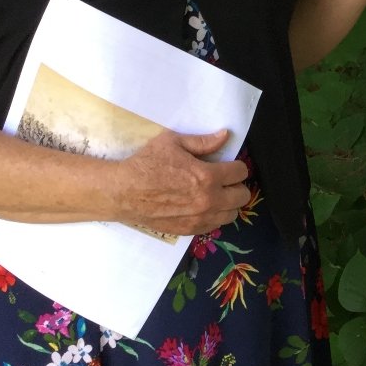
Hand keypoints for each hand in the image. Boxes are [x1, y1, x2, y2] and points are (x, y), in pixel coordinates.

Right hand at [112, 128, 249, 234]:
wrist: (124, 192)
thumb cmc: (147, 164)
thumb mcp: (174, 143)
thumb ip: (203, 142)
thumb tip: (225, 135)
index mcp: (207, 176)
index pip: (240, 172)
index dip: (237, 166)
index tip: (230, 165)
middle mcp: (208, 200)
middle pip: (242, 196)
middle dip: (237, 185)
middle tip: (226, 180)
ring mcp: (200, 218)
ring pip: (232, 214)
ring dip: (228, 203)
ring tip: (217, 194)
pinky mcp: (190, 229)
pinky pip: (215, 226)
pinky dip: (215, 216)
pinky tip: (204, 207)